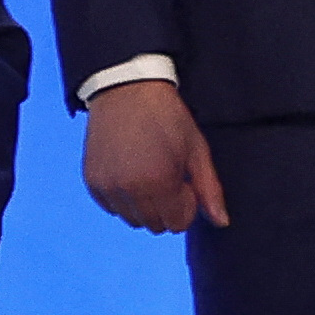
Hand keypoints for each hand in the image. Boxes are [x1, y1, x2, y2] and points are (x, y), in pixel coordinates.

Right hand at [81, 78, 226, 232]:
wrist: (126, 89)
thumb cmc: (167, 117)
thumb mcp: (196, 150)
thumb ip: (209, 189)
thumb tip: (222, 223)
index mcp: (159, 183)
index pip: (177, 224)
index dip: (186, 206)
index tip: (185, 183)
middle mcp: (129, 190)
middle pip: (154, 225)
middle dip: (167, 208)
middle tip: (168, 176)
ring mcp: (107, 186)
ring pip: (132, 219)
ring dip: (144, 206)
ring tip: (150, 174)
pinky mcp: (92, 181)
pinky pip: (111, 207)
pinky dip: (123, 199)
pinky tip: (131, 173)